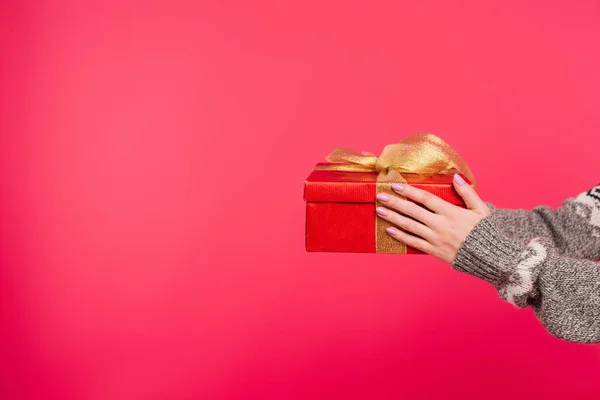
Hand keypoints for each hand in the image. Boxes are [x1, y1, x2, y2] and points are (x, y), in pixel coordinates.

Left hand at [374, 174, 491, 263]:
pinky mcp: (434, 251)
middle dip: (395, 202)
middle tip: (379, 196)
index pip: (425, 198)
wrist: (490, 257)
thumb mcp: (481, 209)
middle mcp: (440, 225)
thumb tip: (455, 176)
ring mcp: (435, 238)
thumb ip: (467, 192)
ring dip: (393, 218)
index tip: (395, 185)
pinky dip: (400, 236)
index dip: (409, 191)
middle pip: (412, 211)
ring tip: (379, 210)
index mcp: (451, 212)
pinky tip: (389, 230)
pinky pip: (414, 242)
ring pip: (410, 226)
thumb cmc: (486, 231)